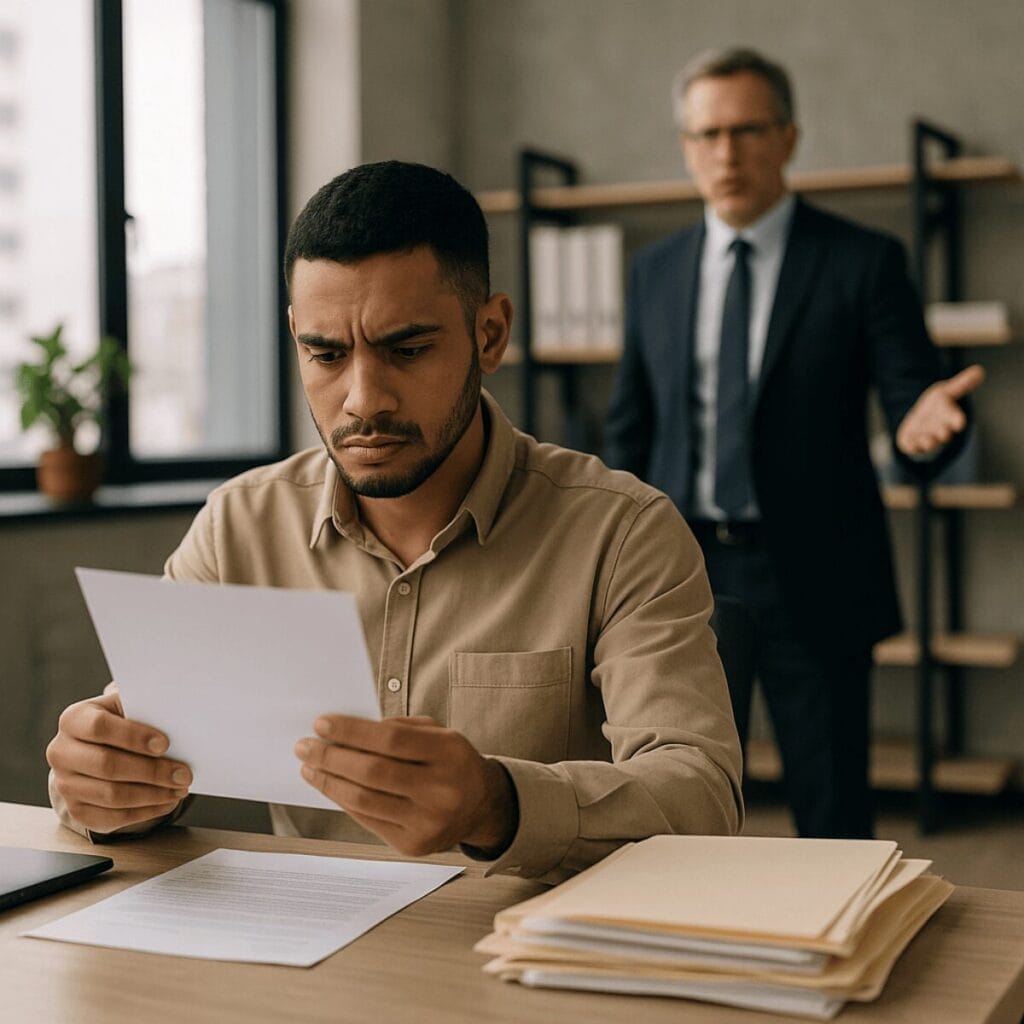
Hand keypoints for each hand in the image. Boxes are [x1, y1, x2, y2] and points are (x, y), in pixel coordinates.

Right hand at [46, 691, 191, 832]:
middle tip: (184, 774)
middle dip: (151, 771)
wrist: (96, 748)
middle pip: (107, 766)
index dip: (133, 736)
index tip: (164, 744)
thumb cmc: (120, 723)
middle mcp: (62, 752)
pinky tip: (167, 802)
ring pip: (111, 795)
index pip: (99, 727)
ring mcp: (65, 784)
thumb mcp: (127, 708)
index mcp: (74, 720)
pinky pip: (112, 817)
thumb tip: (177, 721)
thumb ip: (144, 711)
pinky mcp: (77, 809)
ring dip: (152, 794)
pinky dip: (145, 811)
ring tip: (180, 789)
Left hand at [295, 716, 517, 857]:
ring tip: (310, 767)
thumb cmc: (453, 763)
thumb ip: (400, 729)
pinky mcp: (413, 845)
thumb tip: (347, 732)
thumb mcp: (440, 734)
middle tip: (305, 746)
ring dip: (329, 782)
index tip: (321, 723)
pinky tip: (331, 786)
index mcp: (450, 754)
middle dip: (331, 757)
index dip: (352, 732)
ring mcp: (428, 822)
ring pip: (364, 800)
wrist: (483, 806)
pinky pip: (368, 820)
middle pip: (373, 772)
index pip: (391, 740)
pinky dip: (344, 801)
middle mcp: (441, 791)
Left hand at [896, 364, 984, 456]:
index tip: (960, 422)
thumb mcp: (945, 393)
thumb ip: (961, 384)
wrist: (918, 421)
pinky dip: (913, 446)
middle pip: (944, 433)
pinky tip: (911, 444)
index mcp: (949, 418)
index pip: (956, 419)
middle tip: (944, 432)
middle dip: (944, 433)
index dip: (957, 420)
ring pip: (930, 443)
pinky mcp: (913, 444)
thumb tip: (979, 369)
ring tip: (928, 440)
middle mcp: (940, 430)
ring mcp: (927, 438)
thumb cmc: (936, 407)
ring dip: (929, 442)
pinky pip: (913, 448)